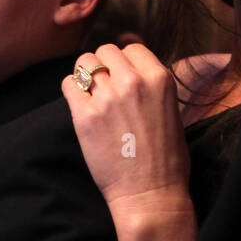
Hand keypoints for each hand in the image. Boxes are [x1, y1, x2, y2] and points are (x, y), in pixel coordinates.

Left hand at [61, 43, 191, 215]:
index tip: (121, 75)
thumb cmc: (166, 158)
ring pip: (84, 62)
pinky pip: (68, 84)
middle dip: (104, 66)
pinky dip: (72, 90)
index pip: (131, 47)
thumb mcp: (171, 109)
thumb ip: (151, 82)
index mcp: (159, 78)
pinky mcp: (84, 116)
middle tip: (105, 87)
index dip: (124, 61)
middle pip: (105, 51)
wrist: (150, 194)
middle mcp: (133, 82)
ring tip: (91, 94)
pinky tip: (80, 105)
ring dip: (86, 75)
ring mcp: (107, 98)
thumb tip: (130, 54)